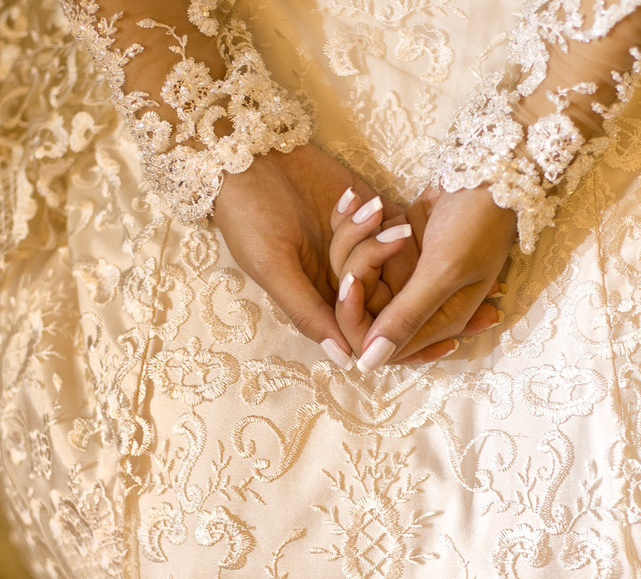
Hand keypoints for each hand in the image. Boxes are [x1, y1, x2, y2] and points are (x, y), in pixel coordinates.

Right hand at [212, 144, 404, 368]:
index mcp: (318, 303)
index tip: (389, 305)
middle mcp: (341, 281)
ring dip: (375, 233)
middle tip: (368, 228)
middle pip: (384, 296)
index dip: (382, 327)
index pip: (363, 331)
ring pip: (392, 260)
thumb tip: (346, 362)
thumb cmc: (249, 214)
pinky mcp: (367, 216)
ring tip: (358, 205)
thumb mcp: (272, 267)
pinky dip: (380, 215)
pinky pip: (394, 227)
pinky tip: (355, 198)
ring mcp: (357, 248)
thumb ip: (307, 313)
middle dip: (377, 262)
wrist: (247, 153)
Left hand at [333, 186, 513, 370]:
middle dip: (361, 268)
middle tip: (388, 235)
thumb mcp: (444, 272)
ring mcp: (406, 276)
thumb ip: (406, 317)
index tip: (353, 278)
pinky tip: (374, 206)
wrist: (491, 171)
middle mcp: (418, 306)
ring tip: (387, 213)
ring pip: (355, 273)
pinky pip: (359, 246)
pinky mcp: (396, 249)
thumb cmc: (478, 223)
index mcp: (435, 323)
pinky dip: (358, 225)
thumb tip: (368, 364)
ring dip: (362, 240)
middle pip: (360, 307)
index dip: (354, 319)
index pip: (376, 345)